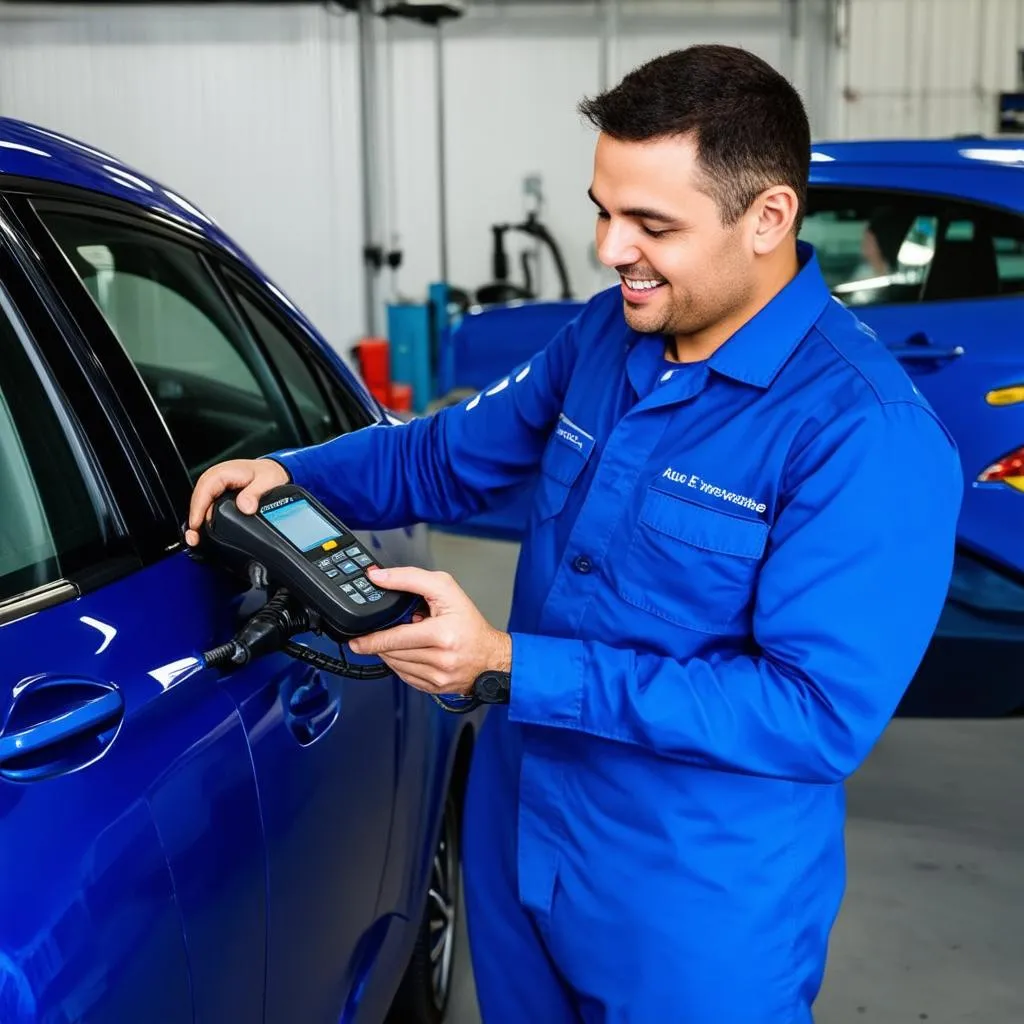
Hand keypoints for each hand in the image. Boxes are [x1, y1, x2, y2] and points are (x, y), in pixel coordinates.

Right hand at [185, 458, 289, 546]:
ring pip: (201, 505)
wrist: (272, 471)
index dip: (198, 509)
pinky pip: (207, 507)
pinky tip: (205, 531)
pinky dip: (204, 519)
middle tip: (194, 539)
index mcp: (222, 473)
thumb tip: (245, 507)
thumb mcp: (266, 481)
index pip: (204, 491)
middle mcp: (215, 479)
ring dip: (198, 521)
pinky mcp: (217, 495)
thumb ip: (254, 493)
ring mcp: (215, 488)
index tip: (196, 524)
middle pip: (198, 500)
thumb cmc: (267, 473)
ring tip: (196, 539)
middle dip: (195, 519)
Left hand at [349, 567, 510, 696]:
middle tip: (380, 634)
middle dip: (382, 643)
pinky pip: (405, 677)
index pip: (395, 638)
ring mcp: (437, 677)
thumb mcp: (445, 589)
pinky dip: (402, 665)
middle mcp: (440, 659)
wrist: (491, 656)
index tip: (357, 639)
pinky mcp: (434, 688)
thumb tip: (378, 577)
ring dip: (391, 653)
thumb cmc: (470, 623)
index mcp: (442, 634)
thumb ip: (409, 578)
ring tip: (405, 640)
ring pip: (396, 666)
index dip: (372, 638)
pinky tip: (411, 654)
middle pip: (392, 653)